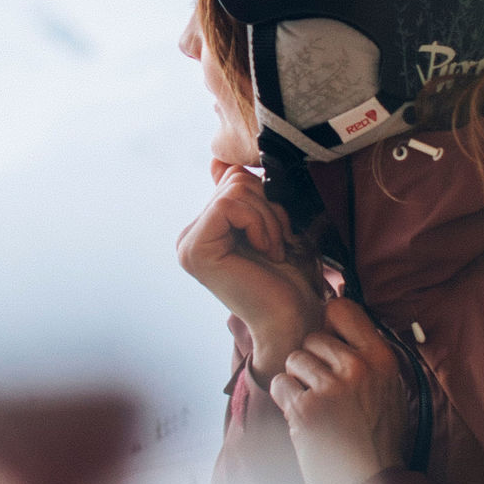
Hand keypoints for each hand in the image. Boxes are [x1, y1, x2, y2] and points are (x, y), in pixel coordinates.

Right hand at [180, 167, 322, 379]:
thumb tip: (217, 161)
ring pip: (236, 189)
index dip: (266, 198)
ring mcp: (189, 245)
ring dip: (269, 218)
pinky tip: (267, 253)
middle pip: (235, 180)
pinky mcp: (195, 251)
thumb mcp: (267, 226)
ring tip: (273, 250)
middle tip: (277, 244)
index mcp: (205, 231)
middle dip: (268, 207)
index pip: (234, 180)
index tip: (278, 235)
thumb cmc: (289, 281)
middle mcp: (189, 237)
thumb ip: (243, 197)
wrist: (294, 322)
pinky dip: (260, 224)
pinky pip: (230, 205)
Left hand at [268, 299, 412, 483]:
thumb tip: (336, 318)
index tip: (328, 340)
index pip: (342, 308)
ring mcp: (331, 387)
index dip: (328, 322)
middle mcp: (358, 367)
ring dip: (298, 383)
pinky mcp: (306, 409)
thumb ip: (366, 357)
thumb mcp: (388, 390)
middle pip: (312, 338)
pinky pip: (280, 384)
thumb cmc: (377, 441)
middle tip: (326, 393)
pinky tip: (305, 421)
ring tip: (319, 409)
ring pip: (294, 360)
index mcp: (382, 358)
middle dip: (311, 362)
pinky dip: (286, 402)